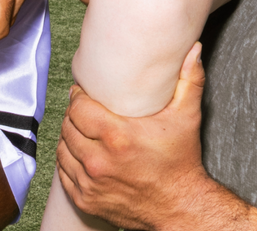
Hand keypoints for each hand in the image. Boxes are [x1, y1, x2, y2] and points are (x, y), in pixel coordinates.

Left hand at [56, 45, 215, 229]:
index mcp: (118, 137)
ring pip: (62, 150)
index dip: (78, 97)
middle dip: (74, 115)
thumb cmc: (181, 162)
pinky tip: (79, 152)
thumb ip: (190, 79)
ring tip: (80, 128)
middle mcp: (100, 161)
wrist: (180, 207)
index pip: (78, 108)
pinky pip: (64, 175)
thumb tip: (194, 49)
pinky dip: (68, 162)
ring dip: (68, 137)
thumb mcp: (187, 117)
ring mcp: (91, 183)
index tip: (85, 93)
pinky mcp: (87, 201)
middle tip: (84, 109)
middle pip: (68, 127)